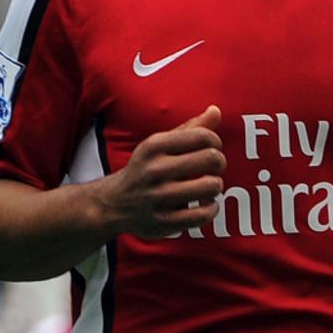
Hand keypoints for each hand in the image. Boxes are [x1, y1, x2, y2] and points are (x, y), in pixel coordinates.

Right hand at [97, 105, 225, 238]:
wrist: (113, 203)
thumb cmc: (145, 168)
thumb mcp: (160, 144)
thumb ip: (190, 128)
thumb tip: (216, 110)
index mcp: (154, 146)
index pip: (203, 136)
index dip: (216, 142)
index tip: (212, 149)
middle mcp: (154, 170)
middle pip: (211, 159)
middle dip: (219, 163)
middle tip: (214, 168)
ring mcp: (158, 197)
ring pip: (211, 186)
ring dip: (216, 186)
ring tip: (208, 186)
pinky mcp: (163, 221)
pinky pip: (203, 214)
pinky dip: (211, 209)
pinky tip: (205, 205)